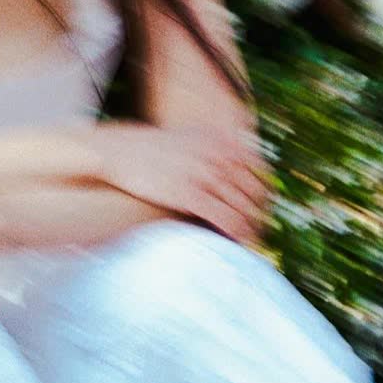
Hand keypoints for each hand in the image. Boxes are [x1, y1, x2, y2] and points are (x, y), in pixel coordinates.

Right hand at [93, 121, 273, 246]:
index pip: (258, 171)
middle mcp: (217, 155)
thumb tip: (233, 164)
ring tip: (252, 241)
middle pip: (253, 192)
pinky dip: (236, 233)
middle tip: (262, 231)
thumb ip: (212, 149)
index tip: (263, 210)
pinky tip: (238, 243)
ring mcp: (205, 174)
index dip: (265, 194)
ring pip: (242, 207)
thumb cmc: (150, 151)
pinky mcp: (190, 194)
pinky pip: (225, 218)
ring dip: (251, 227)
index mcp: (220, 141)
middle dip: (260, 214)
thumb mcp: (188, 139)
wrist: (117, 151)